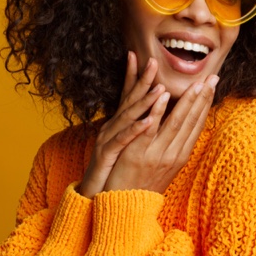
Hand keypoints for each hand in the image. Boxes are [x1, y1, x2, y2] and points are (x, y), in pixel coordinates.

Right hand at [77, 52, 167, 197]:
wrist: (94, 196)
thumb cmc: (112, 171)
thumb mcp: (125, 145)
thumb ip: (135, 128)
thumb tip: (151, 115)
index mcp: (119, 125)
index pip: (130, 96)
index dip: (139, 77)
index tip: (152, 59)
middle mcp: (112, 128)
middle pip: (129, 101)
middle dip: (142, 80)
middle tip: (155, 61)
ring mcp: (108, 140)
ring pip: (127, 117)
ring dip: (144, 102)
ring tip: (160, 89)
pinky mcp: (106, 155)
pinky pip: (122, 140)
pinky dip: (136, 130)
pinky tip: (149, 122)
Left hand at [103, 73, 218, 193]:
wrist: (125, 206)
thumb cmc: (142, 184)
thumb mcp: (164, 165)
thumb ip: (173, 145)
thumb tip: (182, 127)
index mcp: (181, 155)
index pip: (197, 125)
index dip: (206, 104)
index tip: (212, 86)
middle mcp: (174, 154)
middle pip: (192, 122)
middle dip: (203, 98)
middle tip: (212, 78)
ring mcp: (158, 154)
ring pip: (176, 123)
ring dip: (187, 101)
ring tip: (195, 84)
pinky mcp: (140, 154)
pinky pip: (151, 129)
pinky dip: (158, 111)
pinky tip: (164, 96)